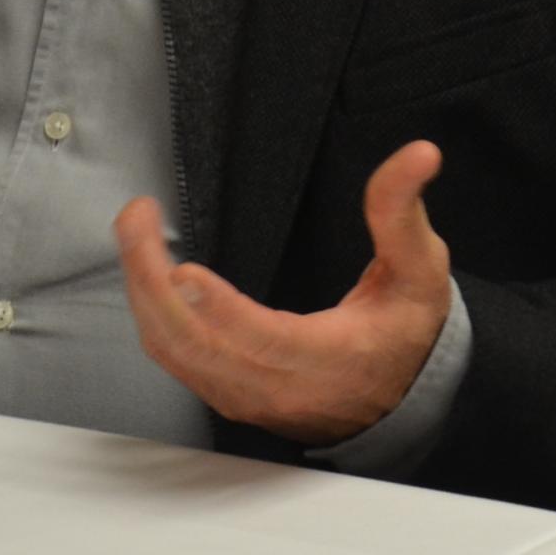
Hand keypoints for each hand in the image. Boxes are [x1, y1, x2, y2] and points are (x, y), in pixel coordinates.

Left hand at [113, 142, 456, 444]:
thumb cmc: (406, 331)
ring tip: (136, 233)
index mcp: (330, 358)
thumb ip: (403, 212)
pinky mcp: (226, 396)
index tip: (184, 269)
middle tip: (139, 217)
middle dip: (153, 279)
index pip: (263, 340)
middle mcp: (279, 386)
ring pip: (174, 351)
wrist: (400, 399)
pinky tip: (147, 275)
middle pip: (196, 343)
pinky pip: (173, 359)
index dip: (220, 309)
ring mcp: (245, 397)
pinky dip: (152, 314)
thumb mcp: (420, 269)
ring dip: (143, 292)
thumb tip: (417, 155)